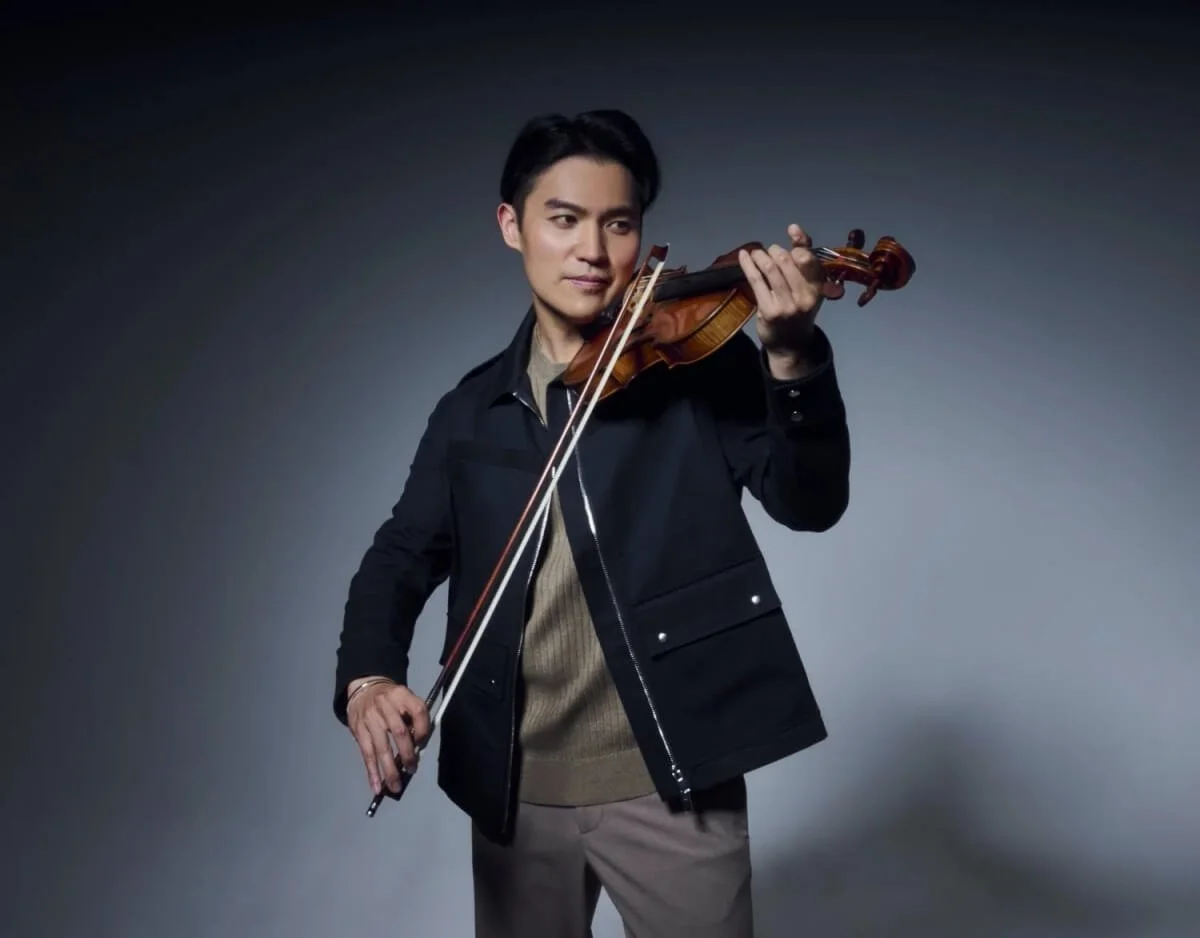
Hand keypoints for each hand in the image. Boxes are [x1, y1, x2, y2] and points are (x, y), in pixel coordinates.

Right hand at [346, 678, 430, 795]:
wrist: (364, 689)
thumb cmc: (390, 700)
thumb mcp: (405, 699)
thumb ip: (413, 718)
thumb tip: (419, 747)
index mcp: (402, 695)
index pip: (418, 710)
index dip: (424, 728)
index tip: (423, 743)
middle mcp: (386, 705)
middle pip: (399, 732)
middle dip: (407, 754)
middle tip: (412, 769)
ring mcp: (370, 718)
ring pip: (381, 747)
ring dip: (389, 770)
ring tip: (395, 786)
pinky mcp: (358, 730)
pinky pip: (366, 753)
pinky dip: (372, 771)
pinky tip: (377, 786)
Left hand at [738, 224, 827, 373]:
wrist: (790, 344)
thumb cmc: (798, 309)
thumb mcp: (808, 287)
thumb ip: (805, 258)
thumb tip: (794, 228)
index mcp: (818, 288)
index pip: (810, 257)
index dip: (799, 241)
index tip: (791, 230)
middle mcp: (806, 296)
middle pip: (787, 261)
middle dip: (775, 251)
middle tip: (770, 251)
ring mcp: (787, 305)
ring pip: (771, 270)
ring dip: (760, 256)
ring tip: (756, 253)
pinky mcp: (769, 311)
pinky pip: (757, 281)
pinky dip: (748, 265)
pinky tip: (744, 256)